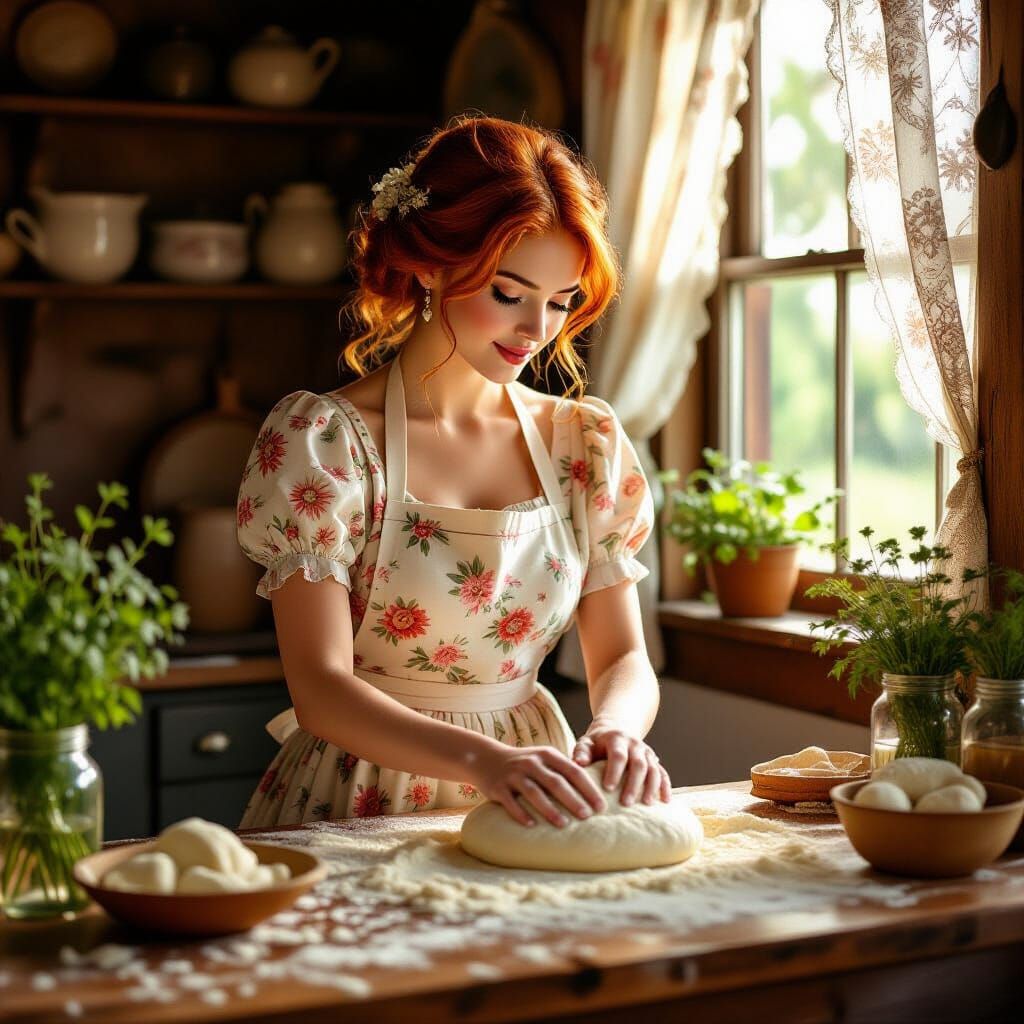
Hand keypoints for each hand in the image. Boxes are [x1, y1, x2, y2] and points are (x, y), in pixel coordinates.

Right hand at [467, 743, 607, 828]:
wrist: (486, 758)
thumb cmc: (525, 764)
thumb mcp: (544, 759)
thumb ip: (564, 771)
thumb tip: (594, 793)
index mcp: (547, 755)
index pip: (573, 771)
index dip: (588, 789)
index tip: (601, 806)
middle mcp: (531, 763)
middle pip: (555, 782)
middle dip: (573, 800)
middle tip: (587, 816)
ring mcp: (514, 775)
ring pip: (534, 793)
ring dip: (549, 809)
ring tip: (563, 824)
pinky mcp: (498, 787)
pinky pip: (511, 802)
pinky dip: (521, 814)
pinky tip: (532, 825)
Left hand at [572, 721, 671, 804]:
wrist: (614, 732)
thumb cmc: (596, 743)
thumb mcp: (586, 743)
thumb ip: (581, 752)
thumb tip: (578, 763)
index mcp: (617, 739)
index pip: (618, 755)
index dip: (614, 772)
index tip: (608, 789)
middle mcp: (635, 744)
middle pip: (638, 764)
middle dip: (633, 784)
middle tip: (626, 803)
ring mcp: (647, 752)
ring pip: (653, 769)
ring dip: (651, 787)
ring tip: (646, 804)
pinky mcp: (654, 761)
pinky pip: (663, 773)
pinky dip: (665, 787)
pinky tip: (665, 801)